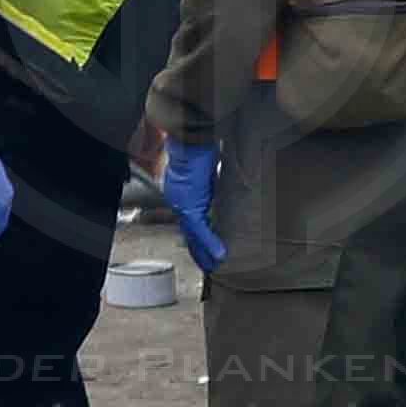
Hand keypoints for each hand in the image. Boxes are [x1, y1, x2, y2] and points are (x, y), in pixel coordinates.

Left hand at [163, 141, 223, 272]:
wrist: (192, 141)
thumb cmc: (201, 148)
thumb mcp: (211, 169)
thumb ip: (216, 183)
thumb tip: (226, 186)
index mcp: (184, 193)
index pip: (191, 221)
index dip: (200, 237)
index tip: (208, 249)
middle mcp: (179, 201)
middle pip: (189, 233)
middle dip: (200, 251)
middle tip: (210, 265)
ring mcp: (181, 204)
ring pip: (192, 236)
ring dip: (204, 252)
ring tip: (214, 265)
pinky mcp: (188, 205)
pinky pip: (199, 230)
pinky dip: (209, 243)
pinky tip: (219, 254)